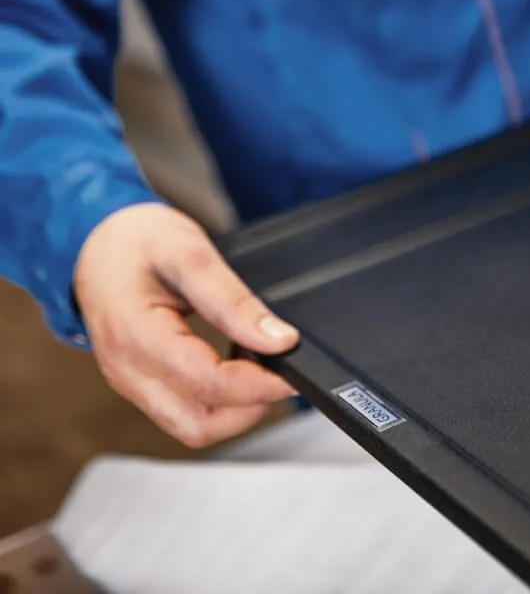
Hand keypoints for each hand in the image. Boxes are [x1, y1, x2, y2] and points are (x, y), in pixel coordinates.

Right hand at [74, 203, 299, 447]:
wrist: (99, 241)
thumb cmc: (138, 240)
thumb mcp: (189, 253)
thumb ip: (233, 300)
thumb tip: (279, 340)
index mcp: (136, 335)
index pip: (207, 384)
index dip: (259, 384)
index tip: (292, 371)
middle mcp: (127, 371)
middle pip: (199, 423)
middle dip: (249, 406)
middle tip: (279, 370)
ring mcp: (129, 383)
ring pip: (193, 426)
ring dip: (234, 408)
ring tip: (256, 363)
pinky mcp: (138, 385)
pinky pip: (183, 412)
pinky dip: (217, 401)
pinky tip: (233, 364)